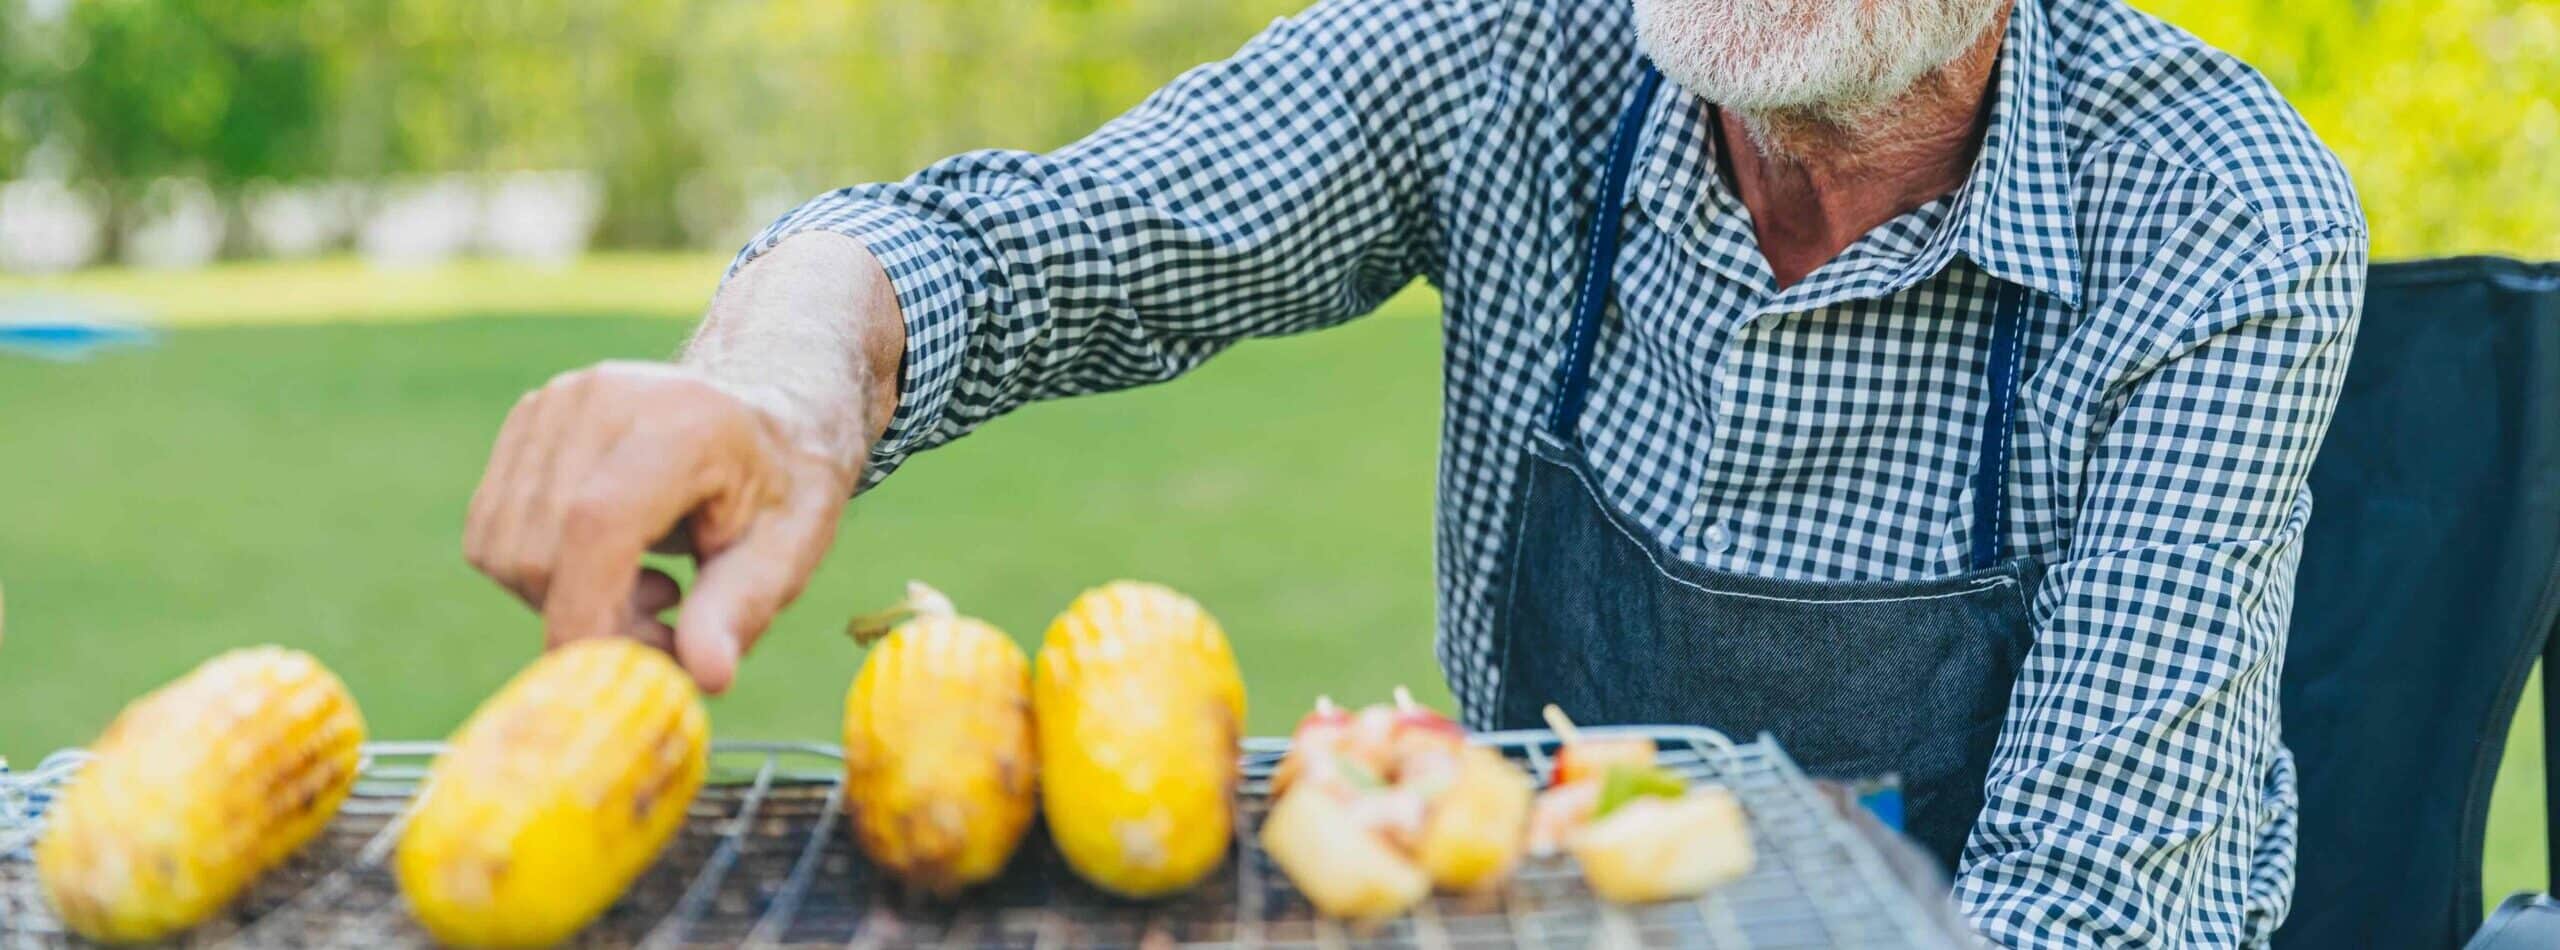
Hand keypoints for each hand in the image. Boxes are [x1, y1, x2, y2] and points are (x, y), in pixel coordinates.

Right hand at [465, 233, 905, 691]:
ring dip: (565, 598)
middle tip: (666, 626)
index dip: (588, 613)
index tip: (614, 676)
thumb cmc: (781, 489)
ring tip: (649, 585)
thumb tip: (706, 675)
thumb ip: (742, 608)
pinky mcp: (524, 423)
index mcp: (686, 422)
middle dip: (591, 618)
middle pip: (542, 549)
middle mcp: (604, 398)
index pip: (597, 522)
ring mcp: (554, 403)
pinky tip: (612, 558)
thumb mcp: (789, 549)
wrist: (763, 413)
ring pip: (505, 550)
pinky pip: (493, 535)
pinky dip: (542, 572)